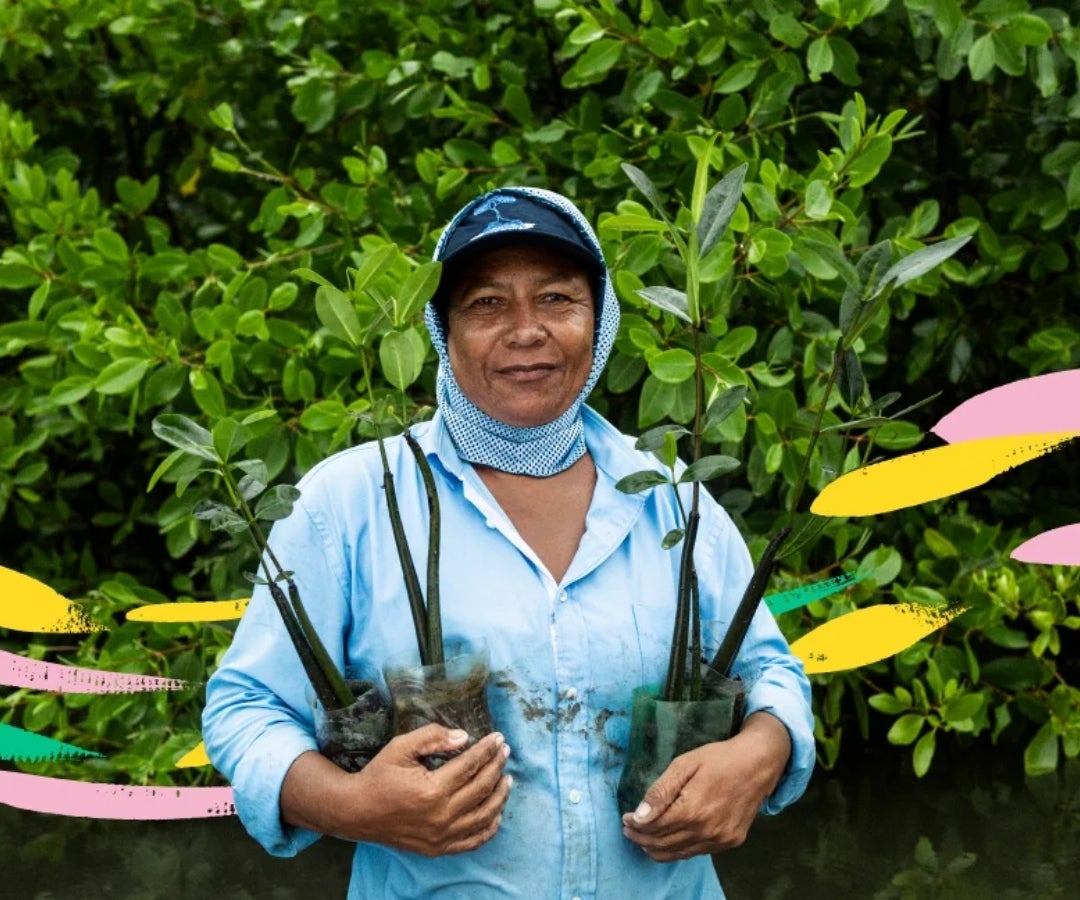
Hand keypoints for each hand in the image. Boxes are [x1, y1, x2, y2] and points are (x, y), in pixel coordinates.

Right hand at [288, 725, 511, 855]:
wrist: (356, 811)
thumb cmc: (378, 776)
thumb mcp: (400, 747)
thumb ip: (432, 737)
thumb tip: (464, 736)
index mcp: (432, 790)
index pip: (470, 765)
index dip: (487, 750)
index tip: (498, 738)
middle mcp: (440, 816)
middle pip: (481, 788)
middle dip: (496, 766)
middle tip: (505, 752)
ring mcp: (440, 836)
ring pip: (483, 817)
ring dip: (500, 797)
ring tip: (507, 779)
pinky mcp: (437, 849)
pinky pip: (472, 841)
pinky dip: (488, 827)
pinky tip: (496, 812)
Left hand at [621, 712, 789, 861]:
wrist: (757, 764)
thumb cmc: (718, 759)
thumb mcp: (684, 764)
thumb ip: (661, 791)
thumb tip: (639, 816)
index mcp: (693, 810)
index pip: (654, 829)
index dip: (635, 826)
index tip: (625, 818)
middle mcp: (707, 831)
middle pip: (663, 845)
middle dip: (641, 838)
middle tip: (629, 828)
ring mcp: (720, 840)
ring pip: (678, 854)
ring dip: (656, 847)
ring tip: (644, 835)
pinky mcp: (729, 842)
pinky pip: (695, 852)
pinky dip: (677, 848)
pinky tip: (669, 837)